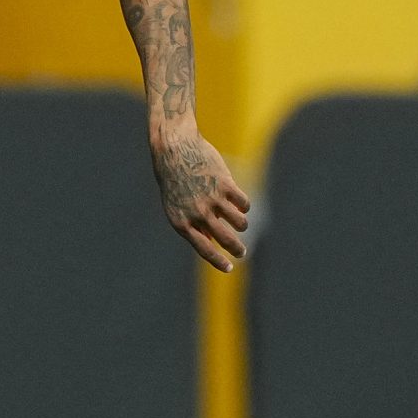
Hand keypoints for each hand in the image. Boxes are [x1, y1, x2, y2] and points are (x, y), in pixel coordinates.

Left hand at [151, 130, 251, 271]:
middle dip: (238, 249)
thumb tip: (210, 243)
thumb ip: (192, 225)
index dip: (218, 261)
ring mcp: (212, 199)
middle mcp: (198, 213)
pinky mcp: (225, 184)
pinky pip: (244, 204)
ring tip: (238, 221)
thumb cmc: (174, 180)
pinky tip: (239, 203)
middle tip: (242, 252)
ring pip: (240, 222)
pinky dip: (244, 206)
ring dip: (241, 224)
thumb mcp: (176, 206)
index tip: (229, 268)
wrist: (175, 150)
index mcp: (182, 222)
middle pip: (226, 239)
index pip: (204, 249)